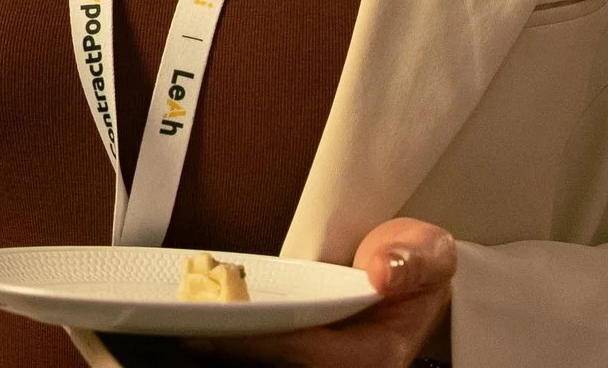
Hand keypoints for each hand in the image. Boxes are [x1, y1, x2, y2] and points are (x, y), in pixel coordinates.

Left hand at [185, 219, 454, 366]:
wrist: (413, 275)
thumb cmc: (416, 265)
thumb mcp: (429, 251)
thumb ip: (413, 258)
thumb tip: (382, 270)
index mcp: (376, 353)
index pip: (311, 354)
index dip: (264, 343)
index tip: (220, 328)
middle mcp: (344, 365)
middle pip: (281, 365)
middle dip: (233, 350)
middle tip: (182, 328)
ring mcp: (321, 361)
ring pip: (267, 363)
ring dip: (226, 349)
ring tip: (178, 326)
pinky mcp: (301, 354)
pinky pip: (264, 353)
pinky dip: (233, 342)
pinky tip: (198, 324)